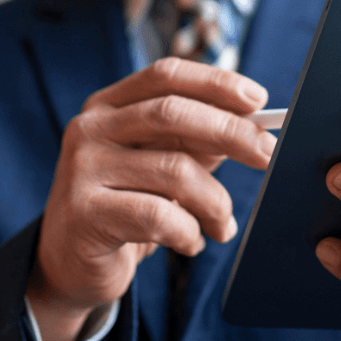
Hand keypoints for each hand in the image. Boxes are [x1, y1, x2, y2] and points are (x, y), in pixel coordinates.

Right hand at [26, 57, 276, 340]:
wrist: (71, 265)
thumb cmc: (128, 206)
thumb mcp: (163, 164)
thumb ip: (198, 141)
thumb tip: (255, 127)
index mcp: (108, 106)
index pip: (166, 75)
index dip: (215, 82)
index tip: (259, 99)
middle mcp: (89, 129)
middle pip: (171, 114)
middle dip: (231, 132)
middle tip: (269, 154)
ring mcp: (82, 170)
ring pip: (174, 171)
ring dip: (215, 203)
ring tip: (223, 225)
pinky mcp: (85, 214)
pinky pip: (161, 217)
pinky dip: (190, 233)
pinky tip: (191, 243)